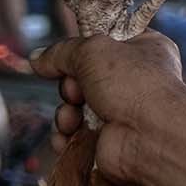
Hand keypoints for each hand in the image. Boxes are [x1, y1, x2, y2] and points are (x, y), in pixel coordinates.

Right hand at [28, 32, 185, 185]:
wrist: (149, 136)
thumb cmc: (133, 84)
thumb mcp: (92, 51)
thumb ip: (61, 52)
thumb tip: (36, 59)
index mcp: (142, 49)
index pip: (103, 44)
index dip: (81, 51)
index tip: (69, 57)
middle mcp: (131, 81)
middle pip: (81, 78)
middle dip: (69, 87)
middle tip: (77, 91)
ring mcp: (118, 113)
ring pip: (73, 108)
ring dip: (65, 113)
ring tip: (73, 117)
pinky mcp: (105, 141)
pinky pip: (73, 135)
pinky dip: (65, 136)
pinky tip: (68, 136)